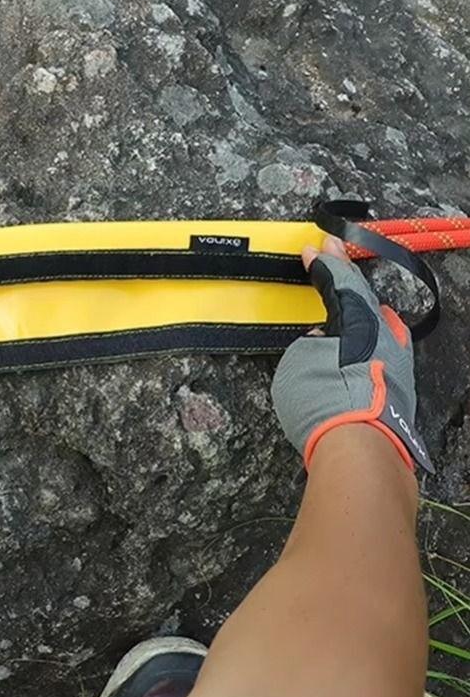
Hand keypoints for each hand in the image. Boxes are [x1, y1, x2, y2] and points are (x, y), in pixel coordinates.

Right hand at [271, 236, 431, 471]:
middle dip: (346, 276)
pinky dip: (372, 337)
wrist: (361, 447)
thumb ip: (310, 344)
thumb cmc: (326, 402)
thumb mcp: (297, 362)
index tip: (313, 249)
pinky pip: (385, 348)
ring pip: (380, 323)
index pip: (337, 281)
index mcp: (356, 319)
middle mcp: (383, 334)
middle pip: (364, 297)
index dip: (323, 263)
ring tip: (350, 297)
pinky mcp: (400, 387)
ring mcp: (397, 361)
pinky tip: (367, 341)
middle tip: (333, 255)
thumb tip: (323, 341)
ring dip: (362, 308)